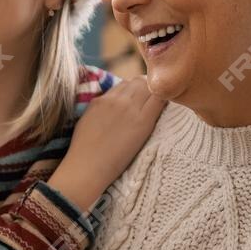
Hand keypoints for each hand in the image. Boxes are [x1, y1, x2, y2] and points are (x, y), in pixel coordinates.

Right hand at [50, 77, 165, 212]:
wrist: (87, 167)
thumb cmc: (83, 151)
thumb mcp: (86, 121)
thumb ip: (100, 109)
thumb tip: (110, 106)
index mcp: (101, 100)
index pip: (125, 84)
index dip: (135, 91)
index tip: (141, 100)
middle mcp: (115, 100)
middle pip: (138, 82)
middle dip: (147, 90)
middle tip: (153, 104)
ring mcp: (129, 108)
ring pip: (149, 87)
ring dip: (155, 94)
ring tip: (159, 107)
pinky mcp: (143, 120)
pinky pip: (159, 100)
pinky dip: (164, 101)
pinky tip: (167, 108)